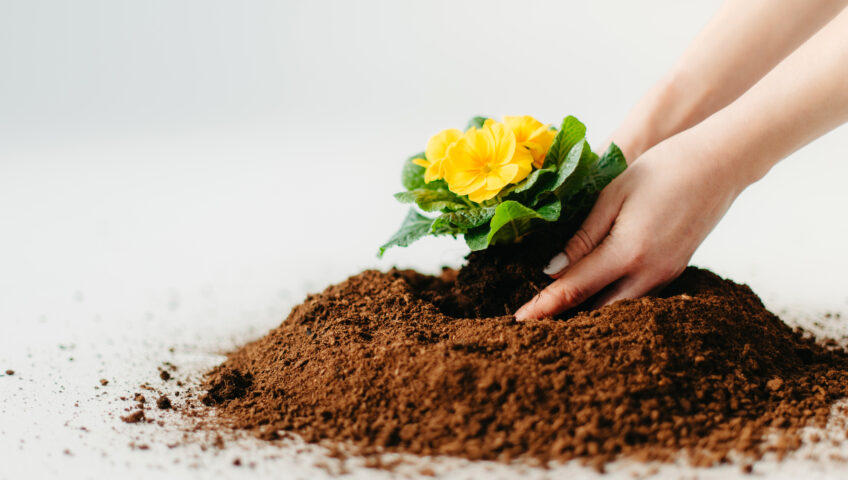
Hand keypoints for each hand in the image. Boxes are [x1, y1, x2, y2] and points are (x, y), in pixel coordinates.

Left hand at [514, 132, 744, 319]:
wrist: (720, 164)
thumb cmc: (662, 169)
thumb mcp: (613, 195)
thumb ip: (582, 236)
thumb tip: (552, 268)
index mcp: (627, 253)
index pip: (574, 289)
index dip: (544, 307)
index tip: (519, 321)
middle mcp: (648, 273)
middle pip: (596, 311)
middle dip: (564, 318)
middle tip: (534, 320)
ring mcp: (665, 275)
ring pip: (619, 308)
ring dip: (589, 311)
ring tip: (559, 313)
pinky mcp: (675, 271)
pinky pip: (637, 297)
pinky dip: (612, 301)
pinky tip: (595, 294)